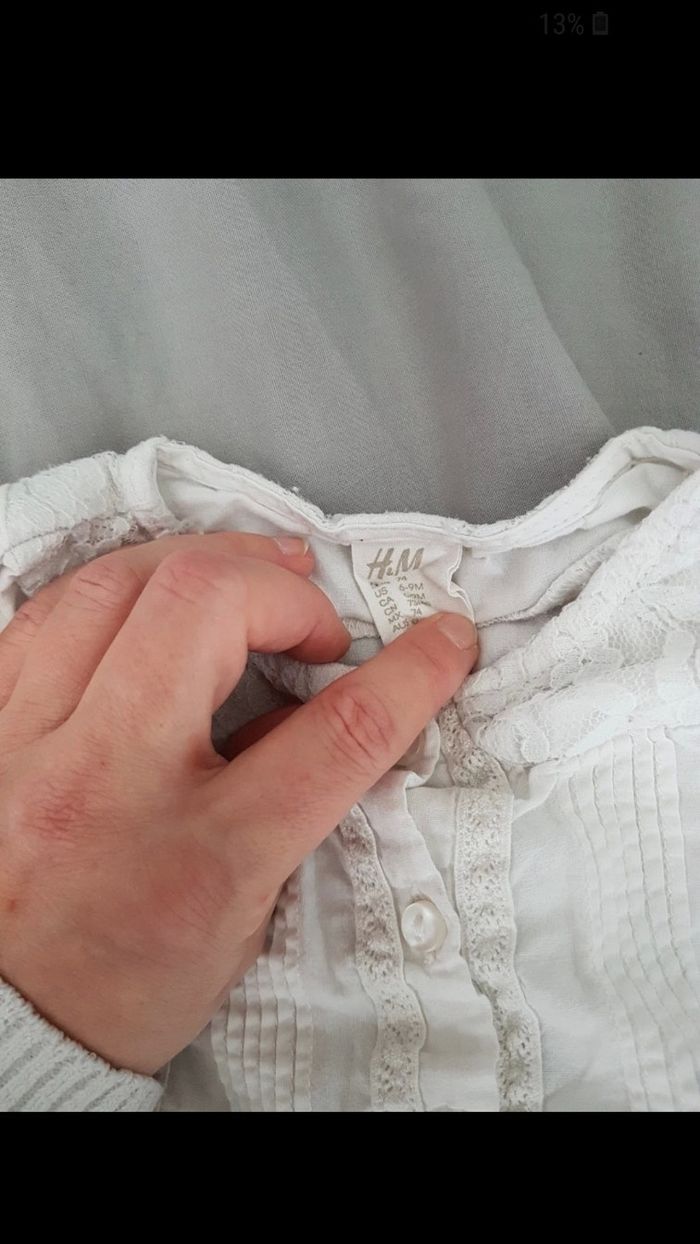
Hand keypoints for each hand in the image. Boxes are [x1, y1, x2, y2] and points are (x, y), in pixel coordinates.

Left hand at [0, 533, 477, 1074]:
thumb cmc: (119, 986)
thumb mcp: (243, 919)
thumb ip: (288, 806)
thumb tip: (309, 702)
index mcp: (199, 858)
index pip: (333, 734)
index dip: (409, 673)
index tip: (440, 643)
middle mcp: (105, 782)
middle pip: (204, 607)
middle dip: (282, 589)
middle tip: (312, 616)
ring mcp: (27, 745)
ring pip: (114, 583)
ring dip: (199, 560)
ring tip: (244, 572)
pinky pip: (44, 612)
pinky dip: (114, 588)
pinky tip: (148, 595)